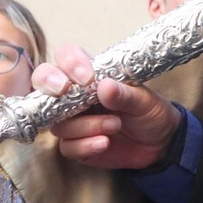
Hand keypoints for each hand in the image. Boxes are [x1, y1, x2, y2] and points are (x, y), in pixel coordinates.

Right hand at [36, 45, 181, 170]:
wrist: (160, 144)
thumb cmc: (150, 113)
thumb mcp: (145, 101)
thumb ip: (125, 94)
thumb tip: (103, 86)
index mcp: (92, 76)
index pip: (66, 57)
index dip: (70, 63)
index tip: (87, 78)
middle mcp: (75, 96)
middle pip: (42, 81)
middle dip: (48, 82)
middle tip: (65, 90)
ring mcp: (72, 120)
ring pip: (58, 121)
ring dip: (86, 124)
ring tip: (115, 124)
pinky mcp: (75, 145)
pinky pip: (67, 146)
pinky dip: (85, 145)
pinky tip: (105, 143)